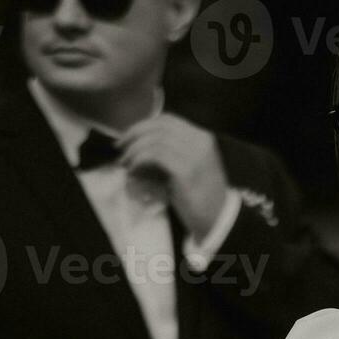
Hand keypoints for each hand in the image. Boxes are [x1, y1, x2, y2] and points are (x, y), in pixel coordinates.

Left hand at [115, 113, 230, 237]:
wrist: (218, 219)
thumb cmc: (201, 196)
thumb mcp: (189, 167)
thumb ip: (172, 153)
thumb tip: (140, 147)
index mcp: (202, 137)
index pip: (168, 120)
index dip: (144, 125)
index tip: (128, 137)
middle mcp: (200, 141)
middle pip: (159, 126)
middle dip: (134, 133)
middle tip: (120, 147)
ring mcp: (194, 155)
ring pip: (154, 140)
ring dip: (134, 150)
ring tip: (125, 163)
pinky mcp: (185, 170)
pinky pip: (154, 155)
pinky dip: (139, 160)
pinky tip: (134, 170)